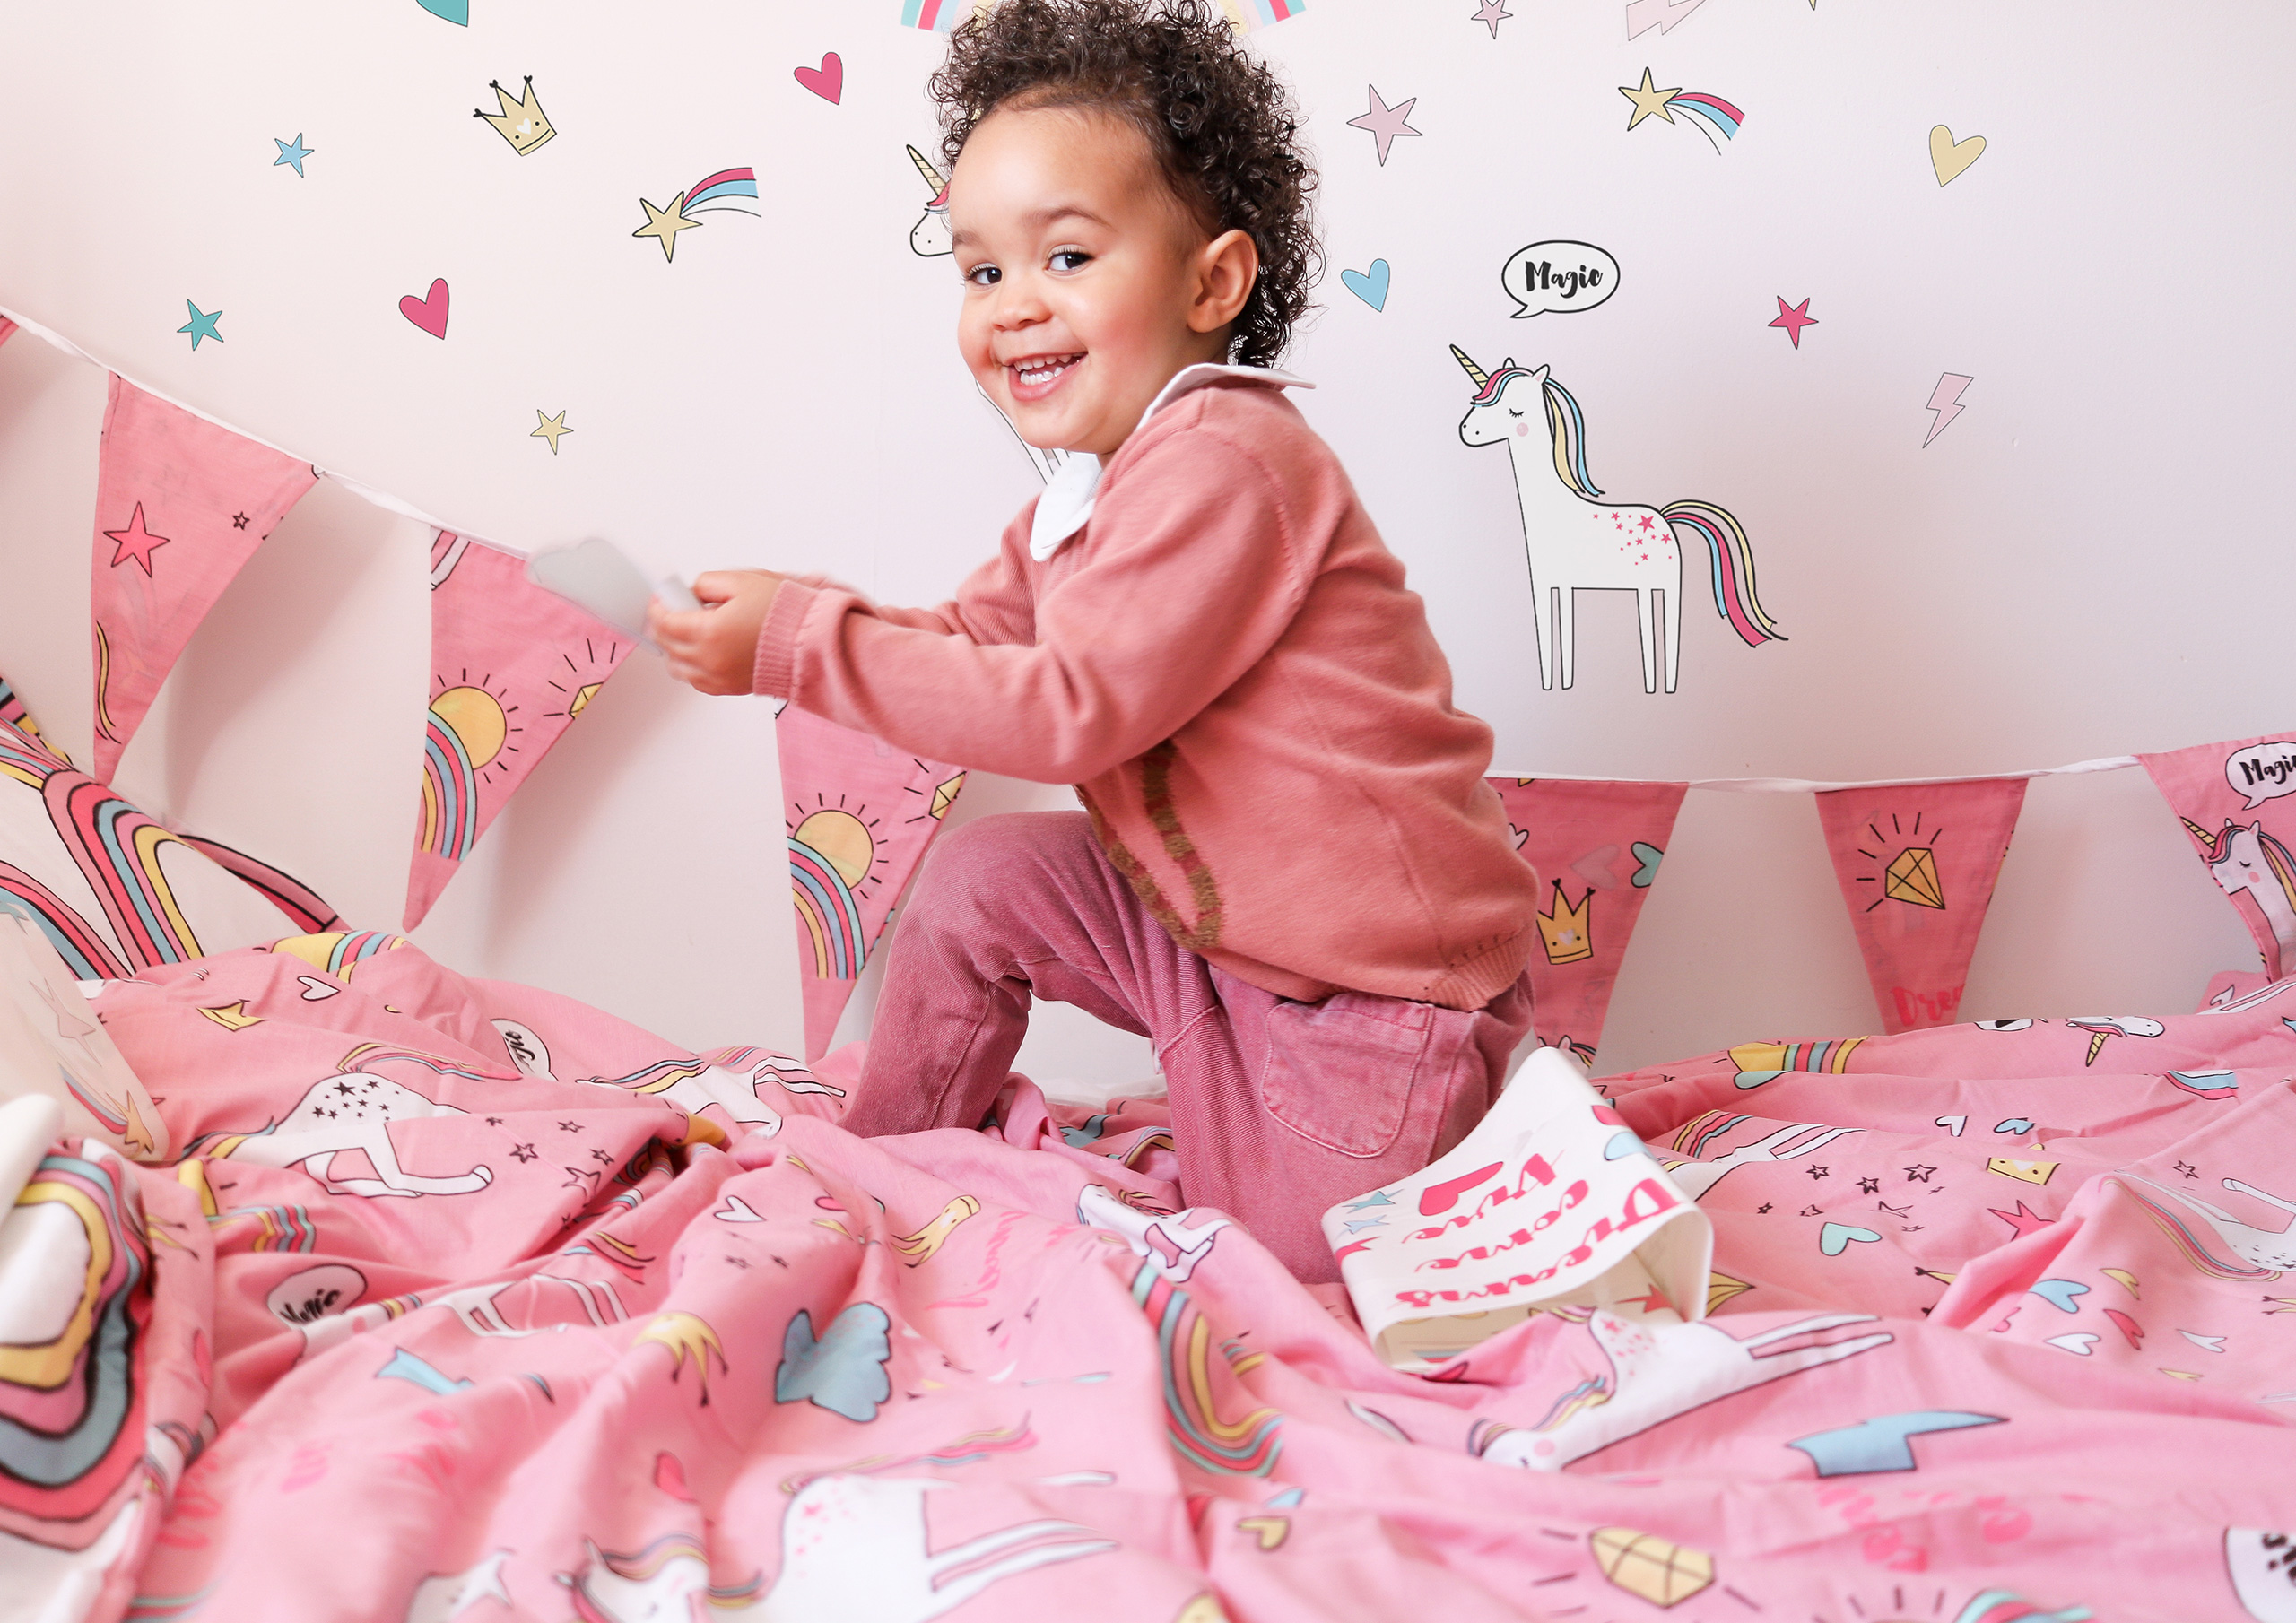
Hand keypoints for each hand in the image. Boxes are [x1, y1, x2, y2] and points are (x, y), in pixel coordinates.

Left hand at [649, 569, 785, 695]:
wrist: (812, 642)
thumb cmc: (786, 615)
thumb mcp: (743, 581)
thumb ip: (708, 583)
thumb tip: (692, 592)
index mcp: (710, 632)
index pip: (663, 621)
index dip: (658, 606)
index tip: (662, 598)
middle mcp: (710, 659)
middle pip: (666, 644)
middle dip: (665, 623)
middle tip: (676, 609)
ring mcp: (719, 677)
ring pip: (676, 667)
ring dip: (675, 647)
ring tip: (690, 631)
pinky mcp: (729, 688)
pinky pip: (696, 681)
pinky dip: (692, 666)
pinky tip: (704, 650)